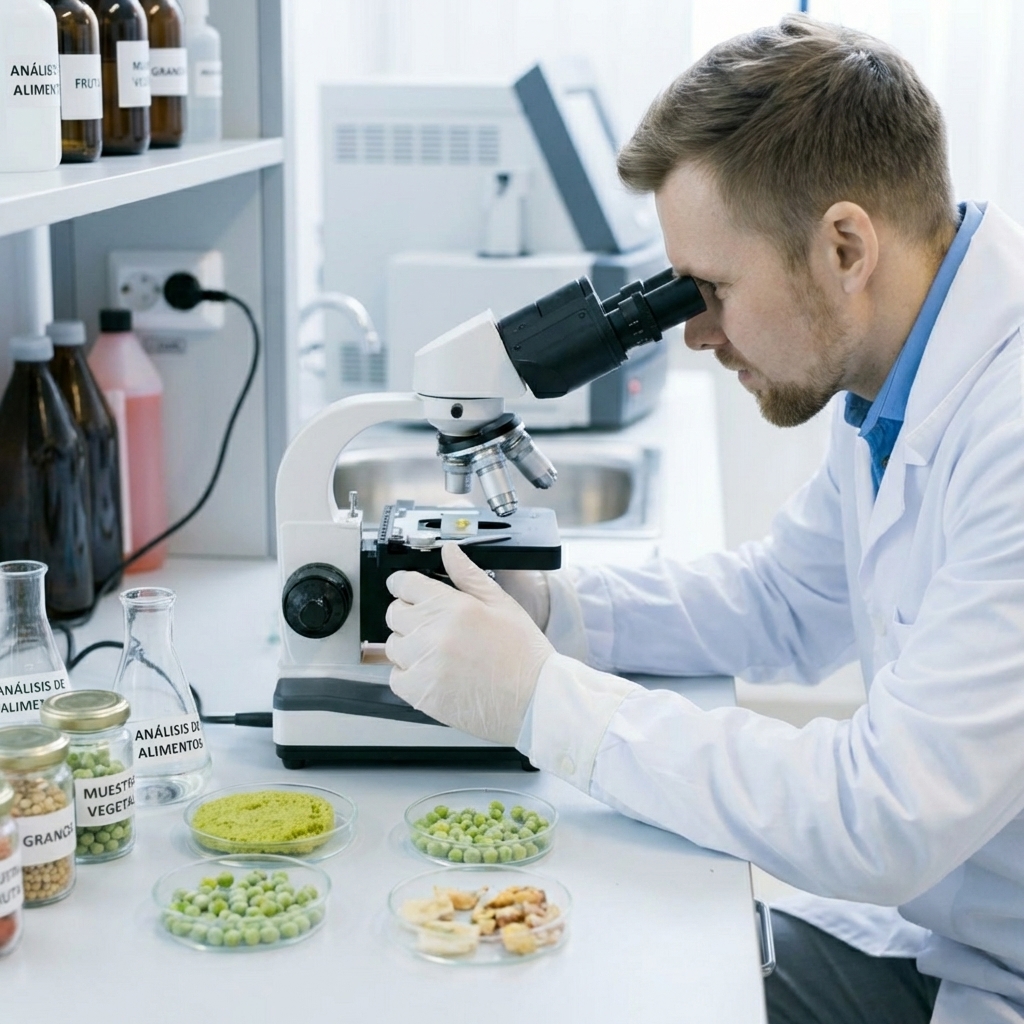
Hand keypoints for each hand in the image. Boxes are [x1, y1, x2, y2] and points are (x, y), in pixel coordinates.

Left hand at [385, 542, 553, 745]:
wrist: (534, 699)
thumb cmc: (523, 654)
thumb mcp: (501, 604)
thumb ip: (468, 575)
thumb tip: (449, 551)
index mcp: (451, 606)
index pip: (405, 583)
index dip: (405, 584)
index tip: (408, 589)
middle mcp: (432, 634)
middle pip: (395, 613)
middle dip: (409, 614)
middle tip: (434, 624)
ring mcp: (423, 665)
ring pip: (393, 645)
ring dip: (409, 645)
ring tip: (439, 651)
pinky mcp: (420, 694)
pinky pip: (396, 677)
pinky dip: (409, 674)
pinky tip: (434, 672)